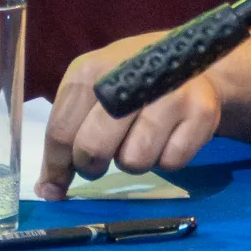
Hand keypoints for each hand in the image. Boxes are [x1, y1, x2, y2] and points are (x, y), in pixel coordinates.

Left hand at [39, 32, 219, 199]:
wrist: (185, 60)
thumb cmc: (124, 81)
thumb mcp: (88, 91)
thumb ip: (65, 133)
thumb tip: (48, 190)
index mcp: (89, 72)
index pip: (60, 131)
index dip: (56, 166)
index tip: (53, 188)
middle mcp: (128, 79)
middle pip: (94, 148)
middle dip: (91, 166)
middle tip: (98, 162)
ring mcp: (168, 95)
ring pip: (134, 160)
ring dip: (131, 161)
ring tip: (135, 140)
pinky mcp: (201, 113)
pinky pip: (171, 163)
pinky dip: (165, 160)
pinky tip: (165, 139)